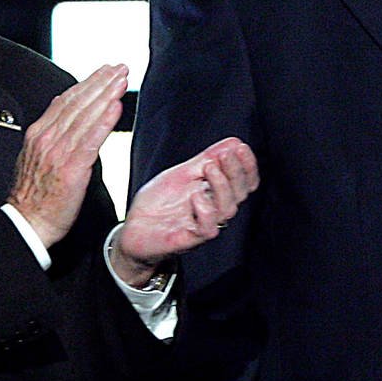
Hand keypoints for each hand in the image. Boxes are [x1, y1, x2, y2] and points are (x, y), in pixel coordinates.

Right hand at [7, 65, 126, 247]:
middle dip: (101, 82)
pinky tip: (116, 107)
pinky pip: (91, 139)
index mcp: (40, 133)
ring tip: (122, 80)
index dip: (88, 83)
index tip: (106, 71)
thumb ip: (50, 130)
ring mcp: (59, 152)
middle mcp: (48, 138)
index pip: (67, 100)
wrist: (26, 222)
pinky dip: (104, 121)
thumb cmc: (35, 194)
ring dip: (106, 94)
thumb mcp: (37, 155)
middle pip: (78, 102)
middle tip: (120, 68)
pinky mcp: (71, 168)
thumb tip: (60, 105)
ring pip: (86, 116)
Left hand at [110, 136, 259, 285]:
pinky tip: (195, 195)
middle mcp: (215, 210)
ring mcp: (204, 224)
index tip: (240, 147)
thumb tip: (232, 142)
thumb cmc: (160, 202)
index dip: (247, 166)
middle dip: (235, 172)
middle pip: (240, 194)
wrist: (134, 228)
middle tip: (224, 155)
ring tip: (208, 168)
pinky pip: (208, 229)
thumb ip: (207, 159)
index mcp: (216, 194)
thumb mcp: (183, 174)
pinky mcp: (190, 238)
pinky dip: (205, 210)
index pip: (244, 182)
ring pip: (227, 210)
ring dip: (222, 186)